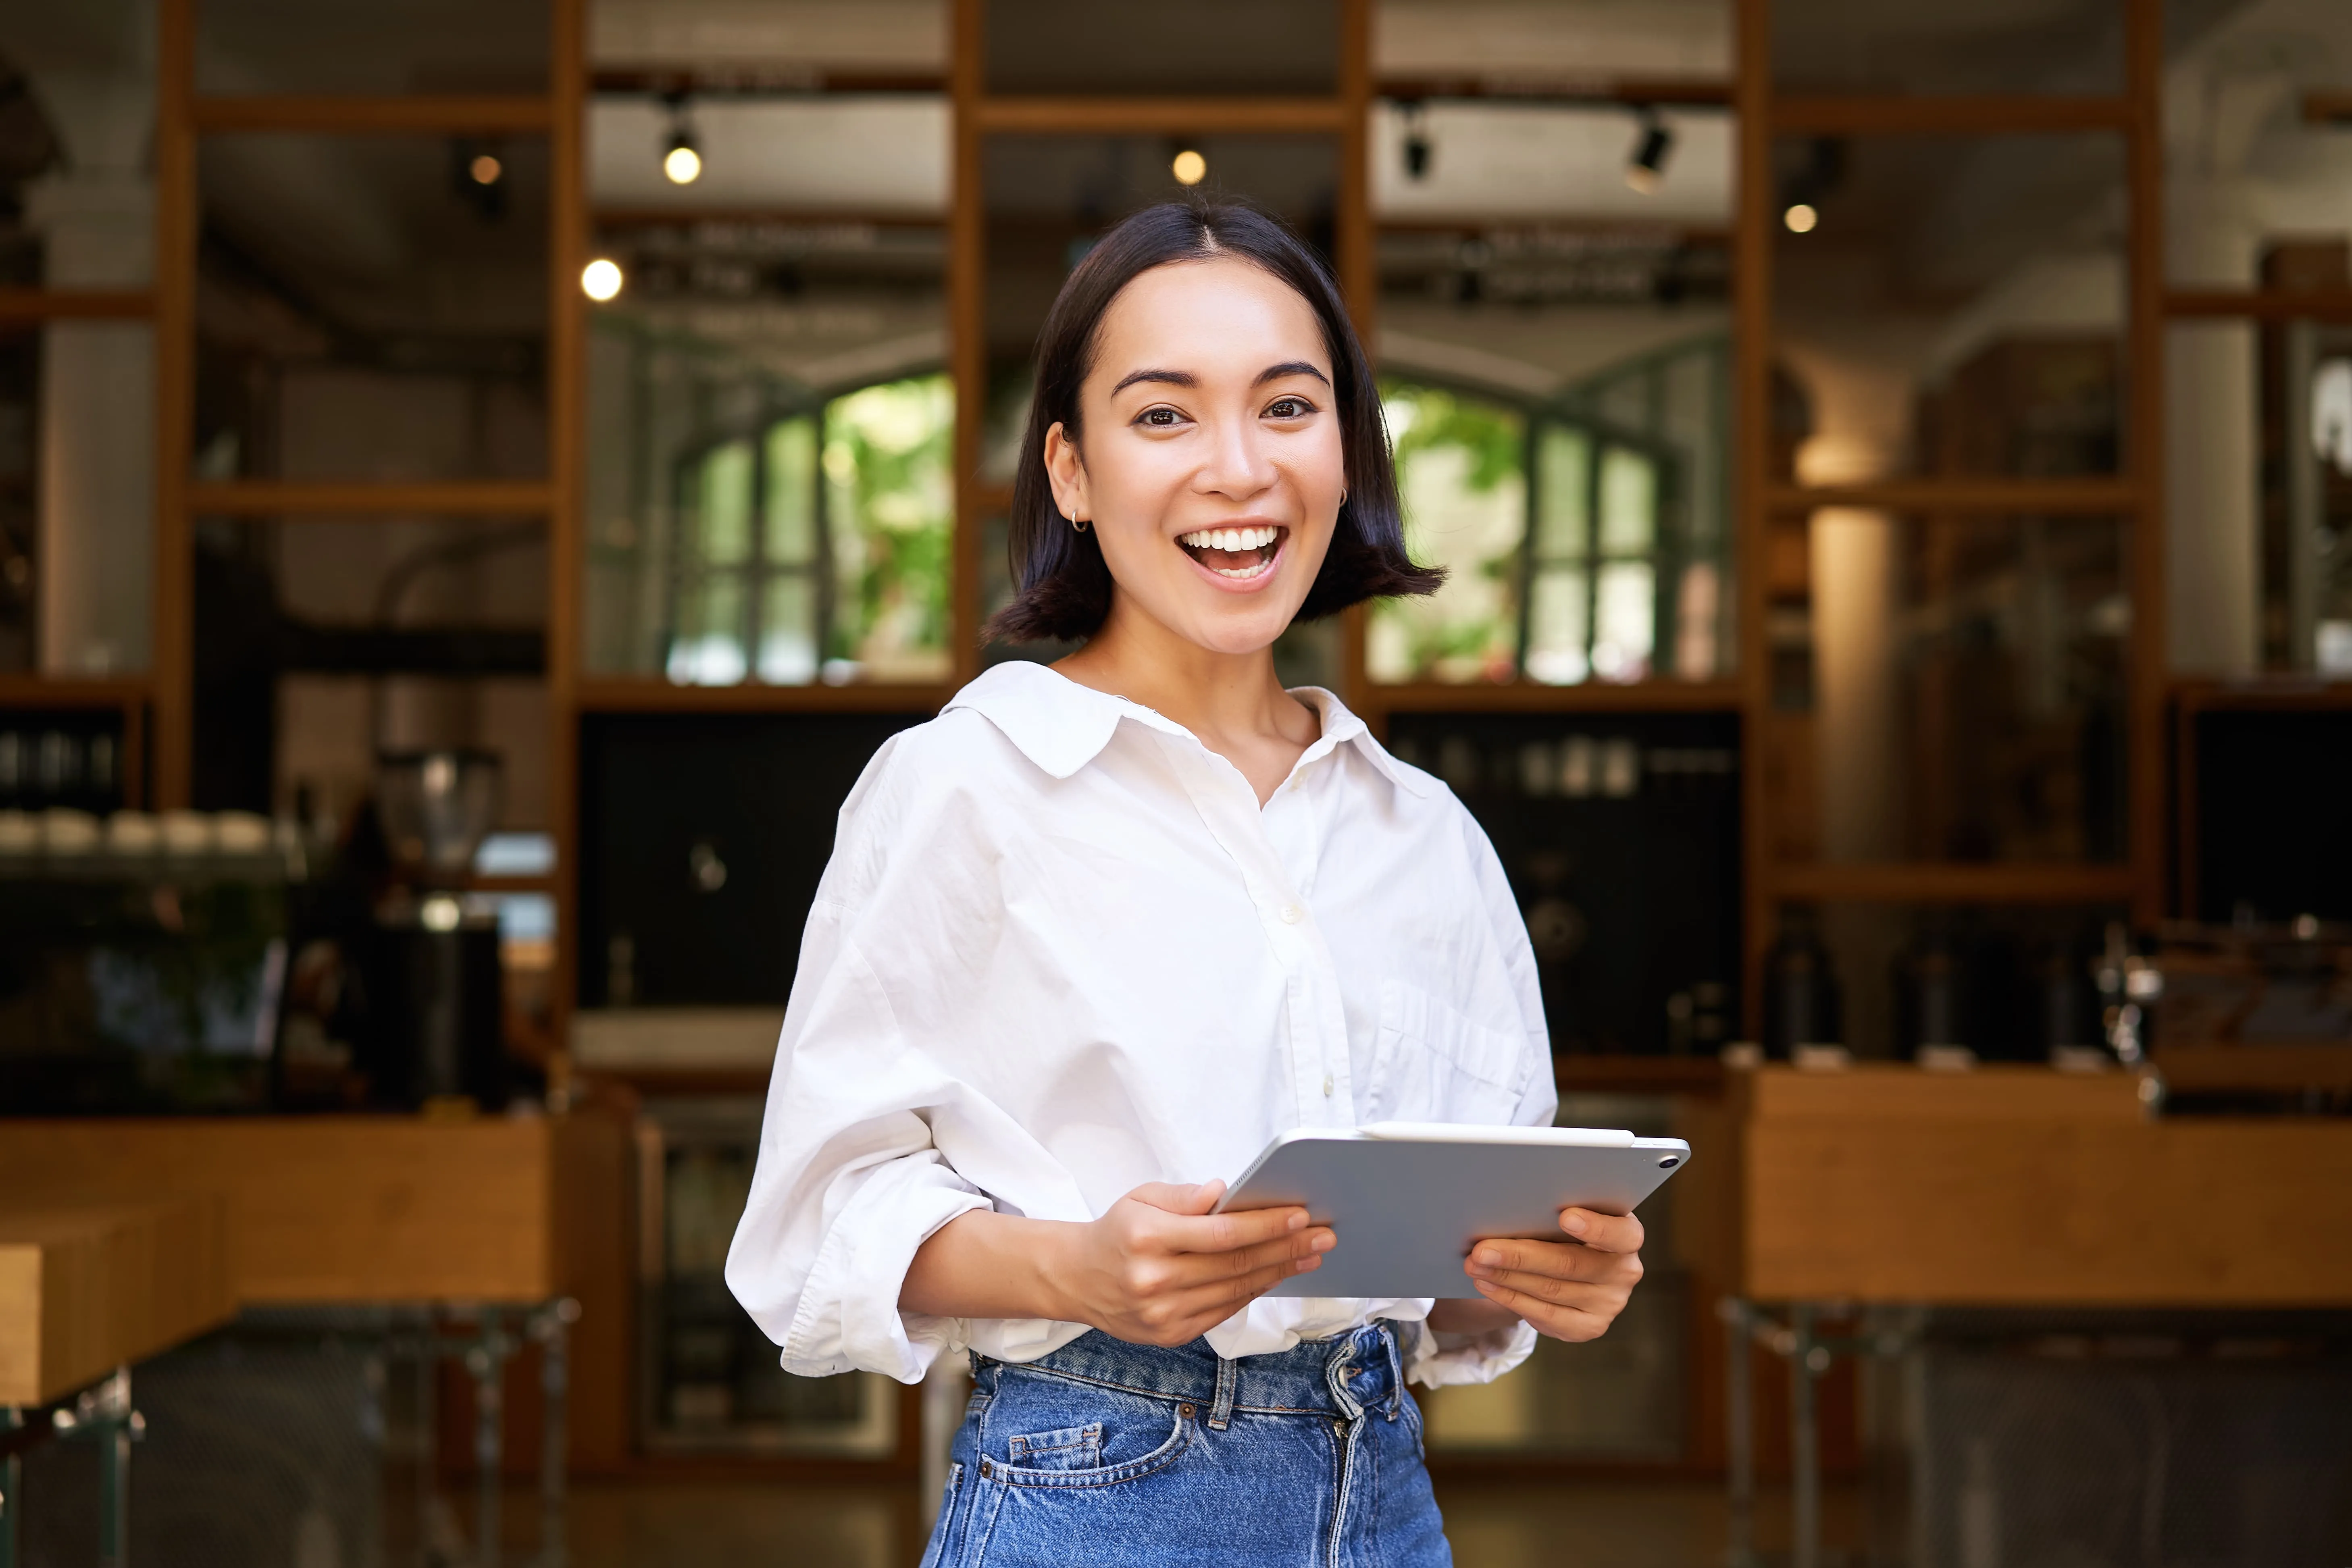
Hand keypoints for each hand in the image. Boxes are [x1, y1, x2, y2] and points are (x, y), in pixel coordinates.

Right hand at [1048, 1181, 1334, 1346]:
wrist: (1076, 1278)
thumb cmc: (1116, 1231)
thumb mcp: (1140, 1197)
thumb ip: (1184, 1196)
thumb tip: (1227, 1193)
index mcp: (1146, 1238)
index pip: (1220, 1233)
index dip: (1264, 1225)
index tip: (1300, 1215)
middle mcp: (1154, 1280)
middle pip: (1235, 1265)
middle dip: (1286, 1249)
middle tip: (1323, 1235)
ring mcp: (1162, 1313)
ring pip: (1235, 1291)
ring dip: (1279, 1272)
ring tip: (1310, 1255)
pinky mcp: (1171, 1334)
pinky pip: (1224, 1311)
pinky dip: (1254, 1292)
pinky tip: (1276, 1274)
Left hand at [1458, 1207, 1644, 1342]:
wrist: (1572, 1269)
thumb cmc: (1565, 1230)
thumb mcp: (1570, 1215)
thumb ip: (1554, 1211)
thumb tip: (1508, 1204)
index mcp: (1627, 1235)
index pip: (1621, 1232)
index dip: (1595, 1226)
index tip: (1565, 1215)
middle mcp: (1625, 1271)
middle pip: (1570, 1264)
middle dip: (1520, 1255)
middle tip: (1481, 1249)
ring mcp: (1610, 1304)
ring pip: (1550, 1290)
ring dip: (1506, 1277)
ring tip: (1474, 1264)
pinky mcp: (1589, 1327)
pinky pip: (1545, 1315)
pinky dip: (1511, 1298)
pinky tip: (1487, 1284)